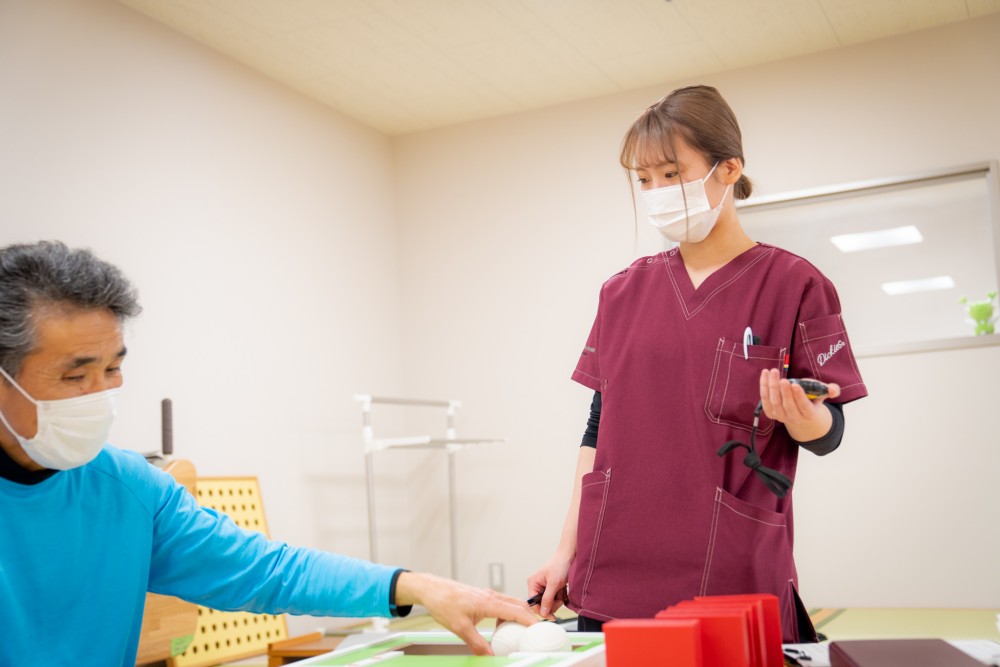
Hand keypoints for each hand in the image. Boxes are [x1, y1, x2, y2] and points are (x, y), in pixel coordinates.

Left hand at [394, 571, 536, 654]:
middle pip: (520, 605)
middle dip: (530, 617)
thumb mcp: (460, 629)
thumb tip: (490, 656)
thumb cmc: (444, 602)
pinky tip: (501, 625)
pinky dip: (508, 613)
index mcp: (489, 602)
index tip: (540, 630)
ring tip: (519, 631)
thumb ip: (478, 644)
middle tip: (535, 632)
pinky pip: (503, 604)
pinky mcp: (483, 596)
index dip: (531, 621)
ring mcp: (488, 595)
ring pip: (512, 603)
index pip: (518, 611)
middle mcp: (491, 596)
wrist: (432, 589)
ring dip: (519, 615)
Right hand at [526, 554, 570, 619]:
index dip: (541, 610)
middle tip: (560, 599)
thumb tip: (543, 612)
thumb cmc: (559, 565)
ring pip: (549, 603)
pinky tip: (563, 590)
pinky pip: (554, 598)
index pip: (533, 603)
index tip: (551, 616)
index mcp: (533, 583)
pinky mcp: (551, 588)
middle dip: (552, 604)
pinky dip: (560, 597)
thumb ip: (547, 599)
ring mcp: (544, 587)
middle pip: (541, 604)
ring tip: (562, 592)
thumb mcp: (553, 584)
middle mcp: (536, 586)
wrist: (569, 557)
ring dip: (557, 600)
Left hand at [759, 369, 839, 441]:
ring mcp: (781, 416)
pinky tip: (765, 374)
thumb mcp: (822, 394)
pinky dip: (763, 387)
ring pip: (774, 403)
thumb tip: (833, 389)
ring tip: (773, 372)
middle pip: (787, 405)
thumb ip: (830, 390)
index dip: (799, 396)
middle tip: (783, 379)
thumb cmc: (811, 400)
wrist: (800, 414)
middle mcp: (794, 418)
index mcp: (808, 414)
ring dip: (772, 387)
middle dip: (784, 392)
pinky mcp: (770, 413)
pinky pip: (764, 400)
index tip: (795, 384)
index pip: (804, 407)